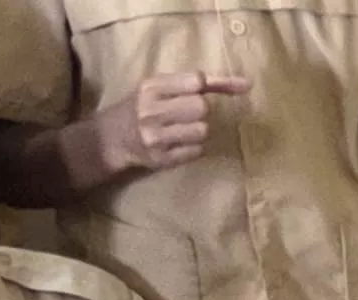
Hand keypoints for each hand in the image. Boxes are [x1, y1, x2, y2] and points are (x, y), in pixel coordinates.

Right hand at [94, 69, 246, 174]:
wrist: (111, 137)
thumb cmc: (142, 106)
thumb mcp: (157, 86)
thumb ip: (193, 82)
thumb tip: (246, 84)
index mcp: (151, 87)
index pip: (196, 81)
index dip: (212, 85)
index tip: (218, 90)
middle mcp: (151, 111)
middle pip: (202, 107)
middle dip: (202, 110)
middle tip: (189, 113)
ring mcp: (156, 137)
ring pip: (202, 130)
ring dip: (200, 130)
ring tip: (183, 129)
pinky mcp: (161, 159)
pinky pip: (197, 151)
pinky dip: (195, 147)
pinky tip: (180, 143)